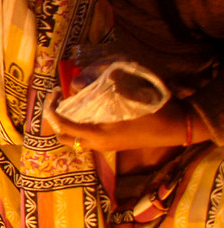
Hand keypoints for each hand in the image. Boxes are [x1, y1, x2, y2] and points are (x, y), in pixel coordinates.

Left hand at [44, 91, 194, 152]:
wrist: (175, 127)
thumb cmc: (152, 112)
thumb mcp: (127, 97)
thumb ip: (101, 89)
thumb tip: (77, 81)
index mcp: (98, 135)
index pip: (63, 126)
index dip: (52, 110)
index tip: (54, 92)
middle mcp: (98, 144)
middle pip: (64, 137)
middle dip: (56, 119)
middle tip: (59, 100)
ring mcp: (105, 146)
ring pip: (75, 138)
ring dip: (68, 122)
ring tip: (71, 102)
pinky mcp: (112, 143)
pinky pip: (86, 137)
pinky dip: (80, 125)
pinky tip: (87, 109)